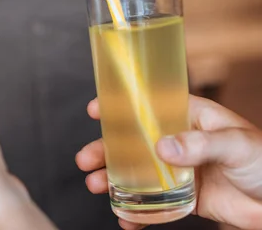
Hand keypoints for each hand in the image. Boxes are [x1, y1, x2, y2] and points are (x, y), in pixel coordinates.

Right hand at [76, 95, 261, 229]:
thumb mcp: (237, 145)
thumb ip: (200, 145)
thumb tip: (162, 147)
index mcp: (190, 117)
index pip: (149, 106)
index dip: (120, 106)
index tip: (95, 110)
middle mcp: (179, 140)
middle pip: (133, 141)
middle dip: (106, 150)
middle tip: (86, 160)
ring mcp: (178, 169)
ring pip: (136, 171)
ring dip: (113, 178)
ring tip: (96, 185)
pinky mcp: (183, 196)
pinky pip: (153, 203)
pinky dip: (137, 211)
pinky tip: (125, 217)